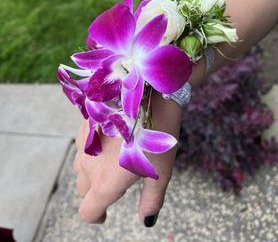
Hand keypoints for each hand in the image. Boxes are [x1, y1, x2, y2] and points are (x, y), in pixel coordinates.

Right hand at [74, 92, 181, 225]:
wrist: (147, 92)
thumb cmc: (157, 133)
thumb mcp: (161, 171)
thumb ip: (151, 199)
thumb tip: (146, 220)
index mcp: (106, 182)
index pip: (87, 211)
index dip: (96, 216)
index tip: (104, 215)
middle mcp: (89, 165)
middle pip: (83, 191)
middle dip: (95, 194)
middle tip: (116, 186)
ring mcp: (84, 144)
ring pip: (80, 168)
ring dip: (92, 172)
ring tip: (113, 162)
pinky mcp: (84, 125)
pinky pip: (83, 146)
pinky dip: (91, 151)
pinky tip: (110, 141)